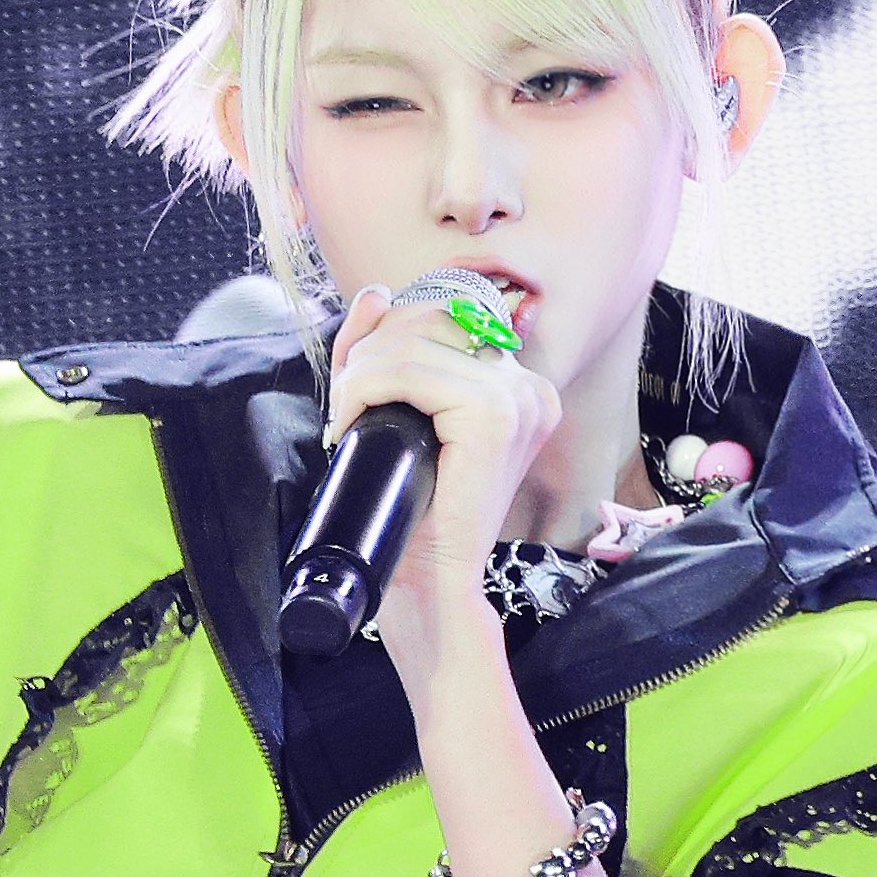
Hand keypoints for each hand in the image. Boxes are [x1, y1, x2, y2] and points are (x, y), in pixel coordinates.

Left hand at [325, 283, 560, 634]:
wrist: (430, 584)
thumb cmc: (414, 510)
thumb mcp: (395, 414)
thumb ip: (383, 352)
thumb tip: (375, 292)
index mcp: (521, 386)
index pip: (443, 316)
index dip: (386, 337)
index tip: (357, 385)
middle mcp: (531, 386)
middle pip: (428, 318)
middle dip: (369, 352)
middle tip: (345, 407)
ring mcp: (519, 398)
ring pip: (411, 343)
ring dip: (359, 374)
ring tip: (346, 419)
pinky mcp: (494, 415)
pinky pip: (407, 373)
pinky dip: (362, 390)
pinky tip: (351, 426)